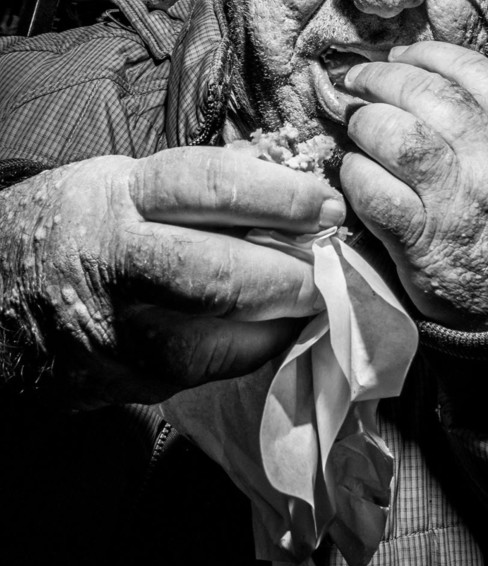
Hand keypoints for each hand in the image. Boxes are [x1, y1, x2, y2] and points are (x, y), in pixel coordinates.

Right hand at [0, 147, 344, 403]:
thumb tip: (290, 191)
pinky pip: (200, 374)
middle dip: (290, 275)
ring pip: (215, 341)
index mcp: (119, 198)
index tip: (325, 204)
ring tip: (308, 301)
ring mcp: (112, 334)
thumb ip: (201, 188)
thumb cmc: (82, 222)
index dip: (280, 196)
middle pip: (219, 276)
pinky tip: (267, 331)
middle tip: (328, 267)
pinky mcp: (118, 383)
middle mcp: (113, 266)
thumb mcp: (127, 181)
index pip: (210, 188)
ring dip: (277, 322)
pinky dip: (245, 351)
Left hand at [339, 42, 487, 328]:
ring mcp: (456, 204)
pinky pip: (375, 193)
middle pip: (426, 96)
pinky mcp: (422, 244)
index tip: (401, 55)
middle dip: (382, 80)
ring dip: (364, 122)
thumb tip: (435, 85)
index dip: (429, 55)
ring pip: (397, 136)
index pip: (476, 73)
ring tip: (354, 124)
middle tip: (358, 83)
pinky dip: (355, 175)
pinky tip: (353, 173)